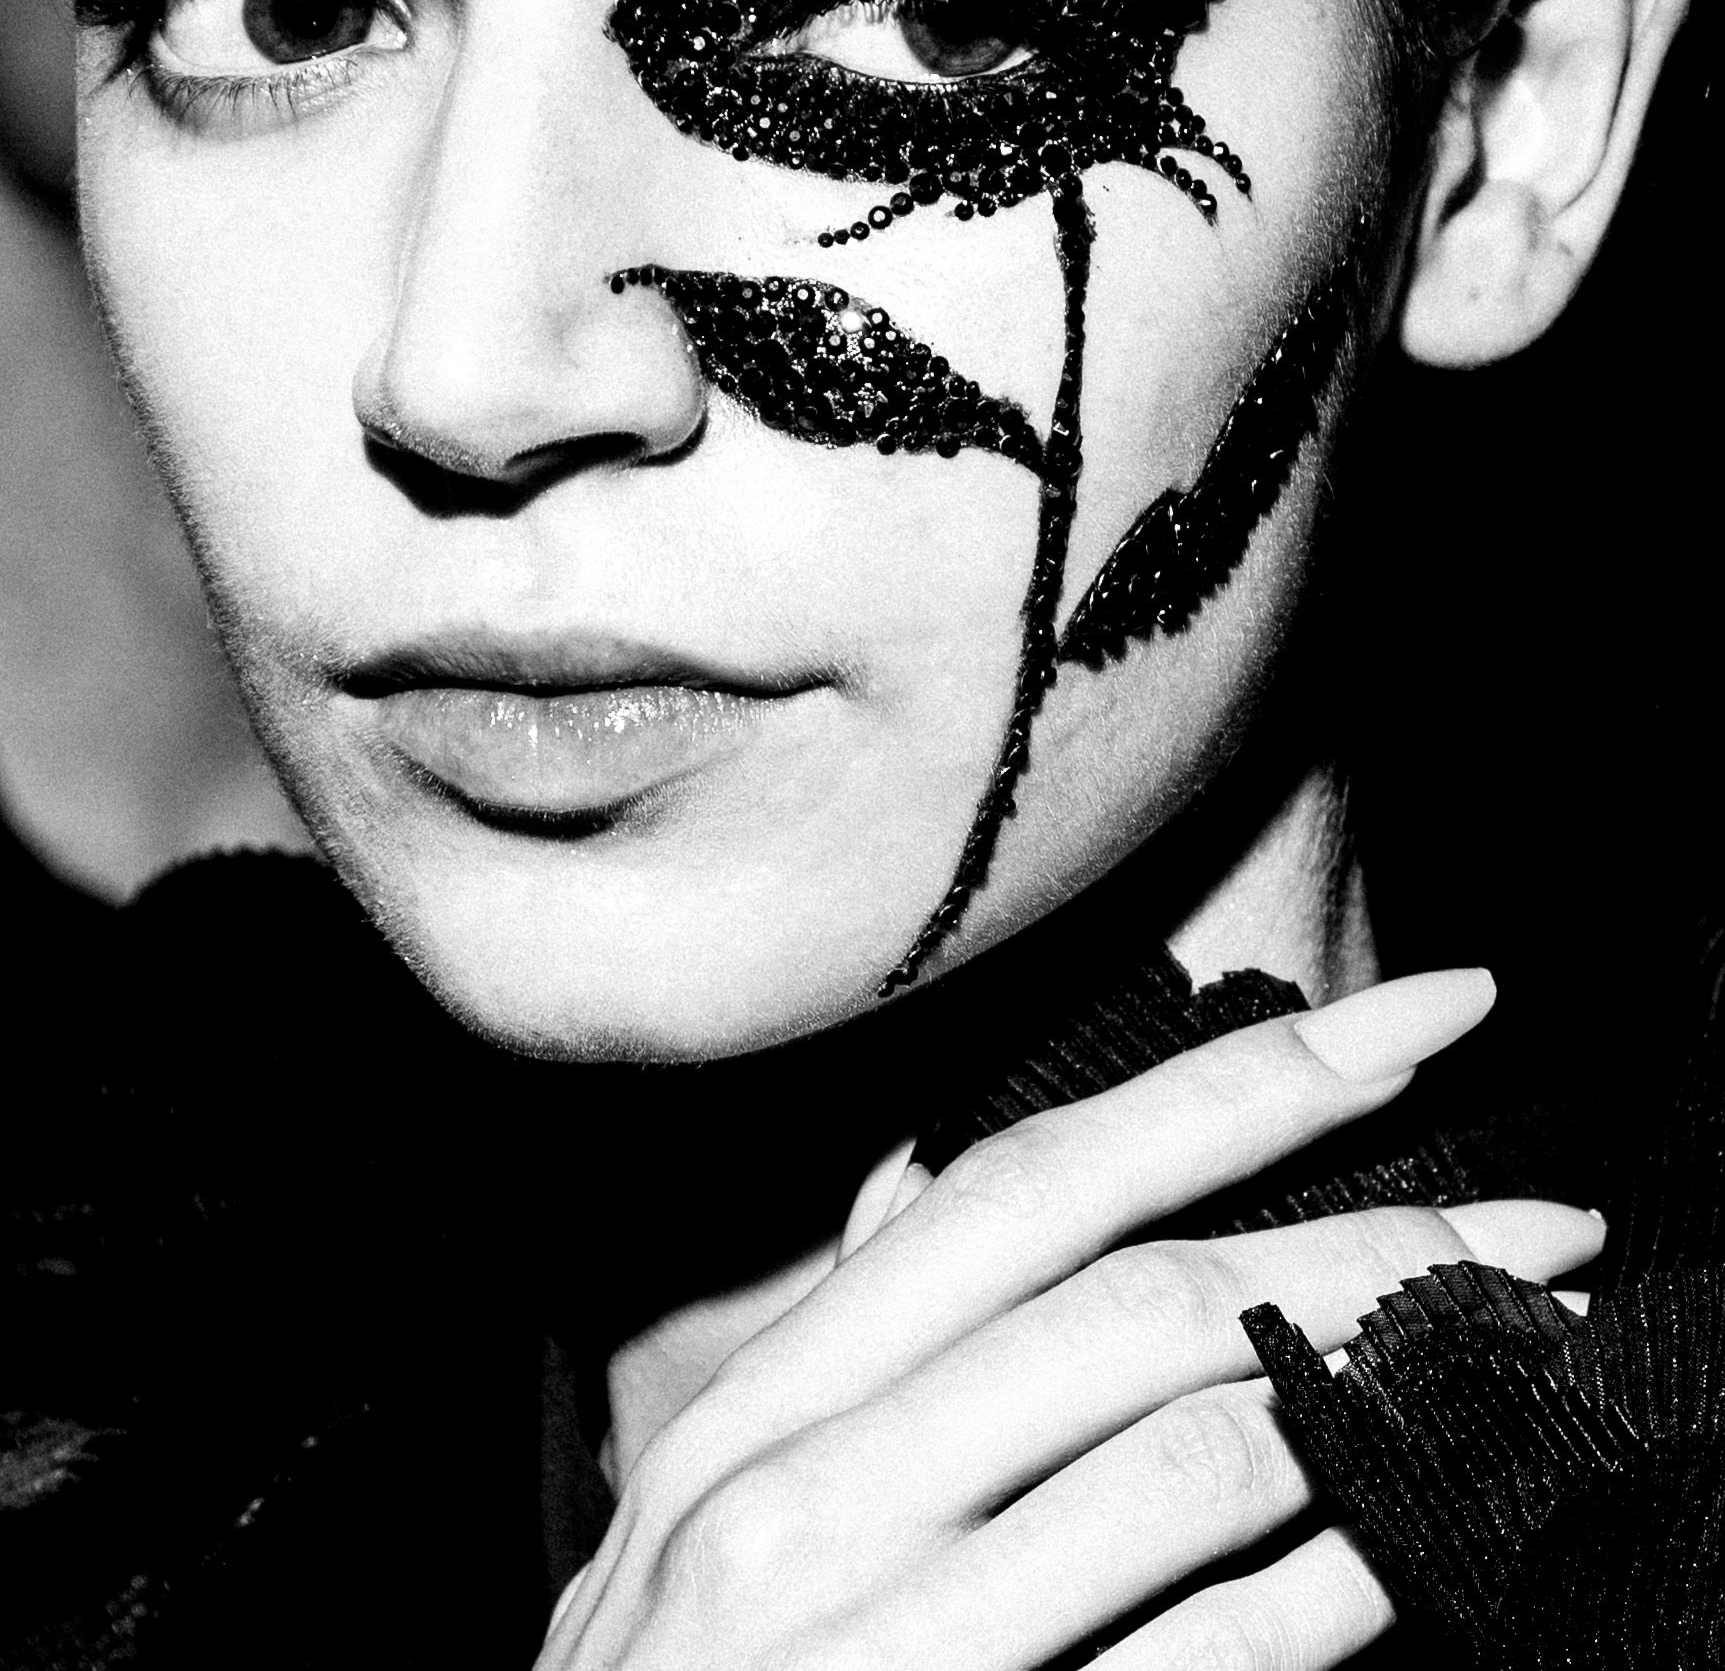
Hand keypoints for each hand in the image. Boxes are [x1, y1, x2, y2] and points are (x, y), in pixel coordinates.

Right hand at [538, 970, 1603, 1668]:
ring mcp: (875, 1637)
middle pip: (1145, 1301)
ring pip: (1196, 1457)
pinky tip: (1410, 1549)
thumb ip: (838, 1342)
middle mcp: (811, 1486)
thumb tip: (925, 1174)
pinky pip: (1202, 1655)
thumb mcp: (711, 1500)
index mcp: (770, 1395)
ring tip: (1498, 1361)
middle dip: (1374, 1237)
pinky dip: (1335, 1593)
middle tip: (1542, 1224)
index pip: (1039, 1180)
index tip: (1421, 1015)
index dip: (1247, 1081)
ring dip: (1377, 1400)